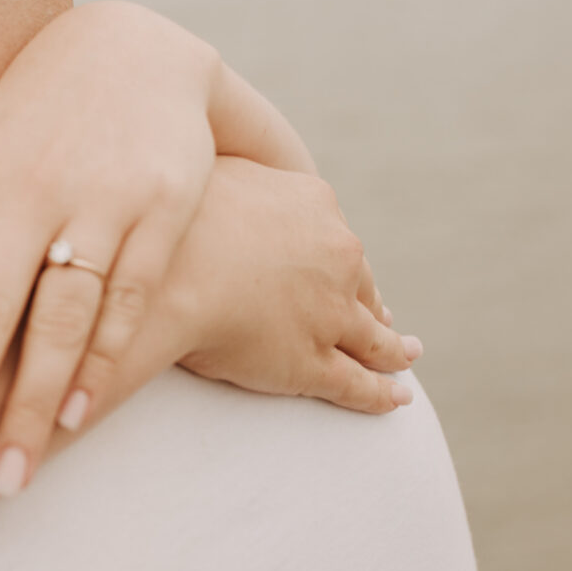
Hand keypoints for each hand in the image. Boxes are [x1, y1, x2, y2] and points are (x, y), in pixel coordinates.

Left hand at [0, 3, 224, 495]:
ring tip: (7, 476)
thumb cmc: (25, 129)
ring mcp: (96, 197)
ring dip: (34, 402)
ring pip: (59, 315)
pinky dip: (103, 361)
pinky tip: (80, 418)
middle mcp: (26, 187)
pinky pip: (125, 297)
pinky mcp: (159, 208)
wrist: (136, 51)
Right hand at [170, 159, 419, 410]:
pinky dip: (378, 394)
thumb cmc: (175, 216)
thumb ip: (232, 178)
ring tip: (405, 356)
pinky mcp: (312, 363)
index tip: (346, 273)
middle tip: (385, 318)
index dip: (341, 262)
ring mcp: (331, 314)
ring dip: (392, 350)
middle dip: (372, 303)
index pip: (335, 239)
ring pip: (372, 338)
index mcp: (316, 207)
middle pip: (360, 287)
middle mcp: (336, 259)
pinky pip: (355, 384)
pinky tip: (393, 400)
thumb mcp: (209, 170)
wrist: (167, 268)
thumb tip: (224, 176)